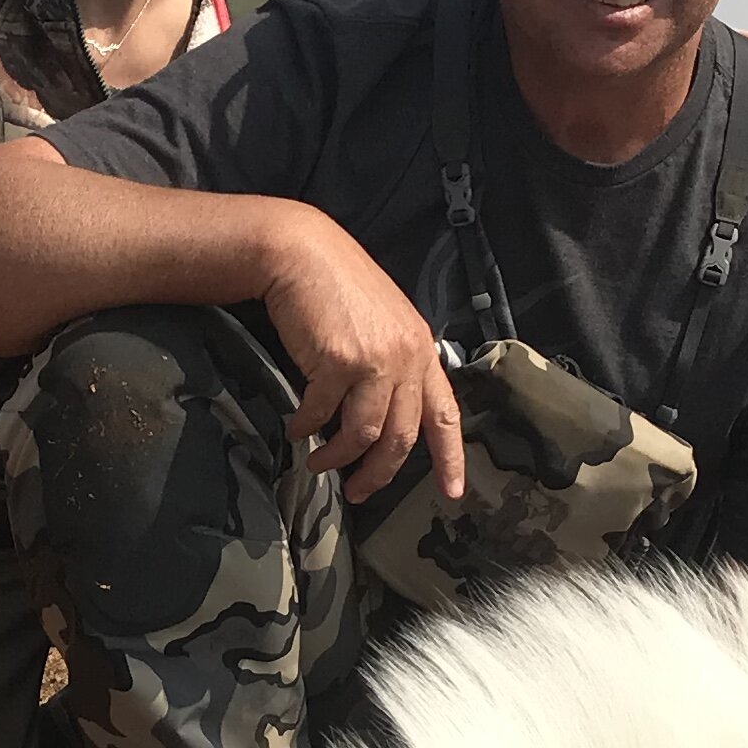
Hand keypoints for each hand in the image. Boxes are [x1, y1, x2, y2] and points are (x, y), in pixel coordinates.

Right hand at [260, 208, 462, 504]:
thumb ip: (393, 363)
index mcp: (422, 351)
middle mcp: (406, 358)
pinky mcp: (337, 362)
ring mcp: (374, 361)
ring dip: (337, 456)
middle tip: (357, 492)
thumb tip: (384, 411)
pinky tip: (294, 428)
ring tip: (318, 463)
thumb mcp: (383, 322)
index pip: (446, 414)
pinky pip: (321, 414)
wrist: (301, 253)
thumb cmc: (338, 285)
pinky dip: (305, 428)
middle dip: (378, 473)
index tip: (453, 494)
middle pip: (401, 437)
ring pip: (363, 433)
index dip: (451, 458)